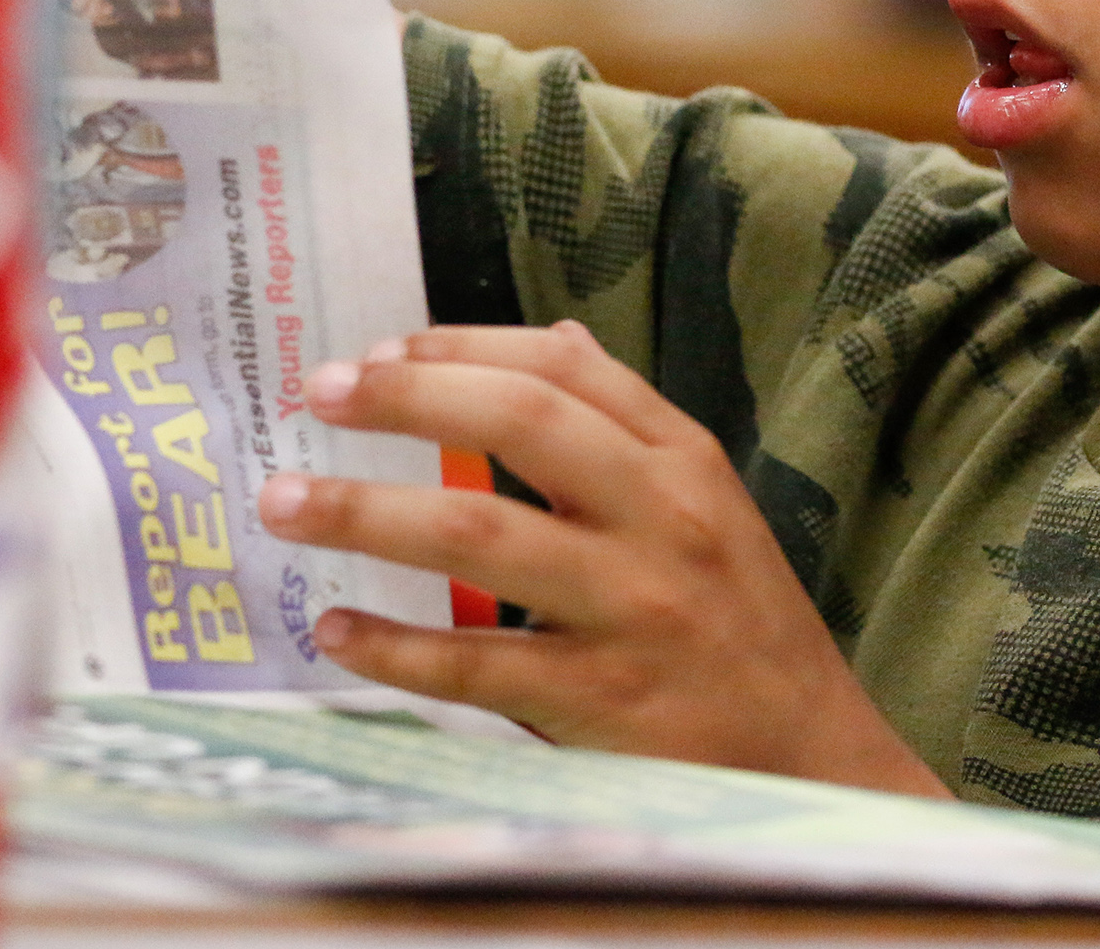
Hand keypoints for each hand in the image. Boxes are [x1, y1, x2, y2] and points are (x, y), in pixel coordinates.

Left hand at [255, 322, 951, 797]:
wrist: (815, 760)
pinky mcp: (600, 700)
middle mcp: (660, 519)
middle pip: (517, 424)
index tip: (382, 349)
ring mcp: (631, 609)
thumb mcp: (710, 504)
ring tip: (285, 502)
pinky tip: (334, 630)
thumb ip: (629, 425)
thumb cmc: (743, 626)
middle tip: (320, 393)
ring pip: (476, 534)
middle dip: (407, 398)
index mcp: (684, 463)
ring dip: (364, 512)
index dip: (465, 347)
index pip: (565, 371)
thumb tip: (555, 339)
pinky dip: (395, 645)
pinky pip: (475, 663)